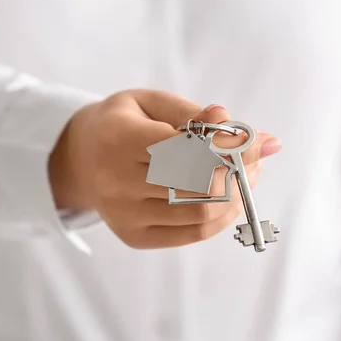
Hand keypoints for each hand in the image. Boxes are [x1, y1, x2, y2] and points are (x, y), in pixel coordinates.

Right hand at [49, 89, 281, 248]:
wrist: (80, 160)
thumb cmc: (121, 125)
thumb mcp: (149, 103)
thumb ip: (190, 113)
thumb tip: (228, 119)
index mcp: (118, 138)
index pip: (187, 147)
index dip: (230, 146)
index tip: (260, 140)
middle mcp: (116, 182)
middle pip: (198, 185)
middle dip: (239, 169)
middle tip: (255, 155)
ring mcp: (124, 215)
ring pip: (201, 212)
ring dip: (237, 193)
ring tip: (245, 173)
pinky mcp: (134, 237)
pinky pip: (193, 233)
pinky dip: (222, 216)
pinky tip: (230, 196)